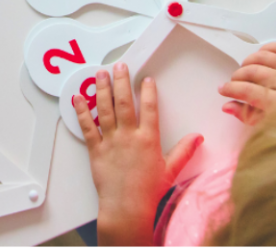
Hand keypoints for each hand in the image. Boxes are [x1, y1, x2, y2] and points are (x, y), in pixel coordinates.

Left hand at [74, 63, 203, 245]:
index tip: (146, 79)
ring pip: (104, 109)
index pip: (149, 108)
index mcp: (148, 139)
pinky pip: (87, 126)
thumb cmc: (148, 191)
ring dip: (102, 89)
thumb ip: (184, 151)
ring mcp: (110, 141)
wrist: (127, 208)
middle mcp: (128, 136)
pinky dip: (81, 111)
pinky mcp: (96, 149)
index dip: (148, 91)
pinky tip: (78, 97)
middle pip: (124, 102)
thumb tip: (197, 137)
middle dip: (121, 81)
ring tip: (100, 73)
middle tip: (119, 66)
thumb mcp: (171, 170)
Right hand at [218, 41, 275, 125]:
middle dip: (238, 76)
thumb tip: (227, 106)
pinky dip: (268, 48)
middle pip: (253, 72)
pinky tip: (261, 54)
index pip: (247, 91)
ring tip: (244, 67)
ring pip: (265, 57)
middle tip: (233, 81)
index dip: (231, 89)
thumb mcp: (275, 128)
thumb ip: (249, 116)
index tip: (222, 90)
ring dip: (250, 61)